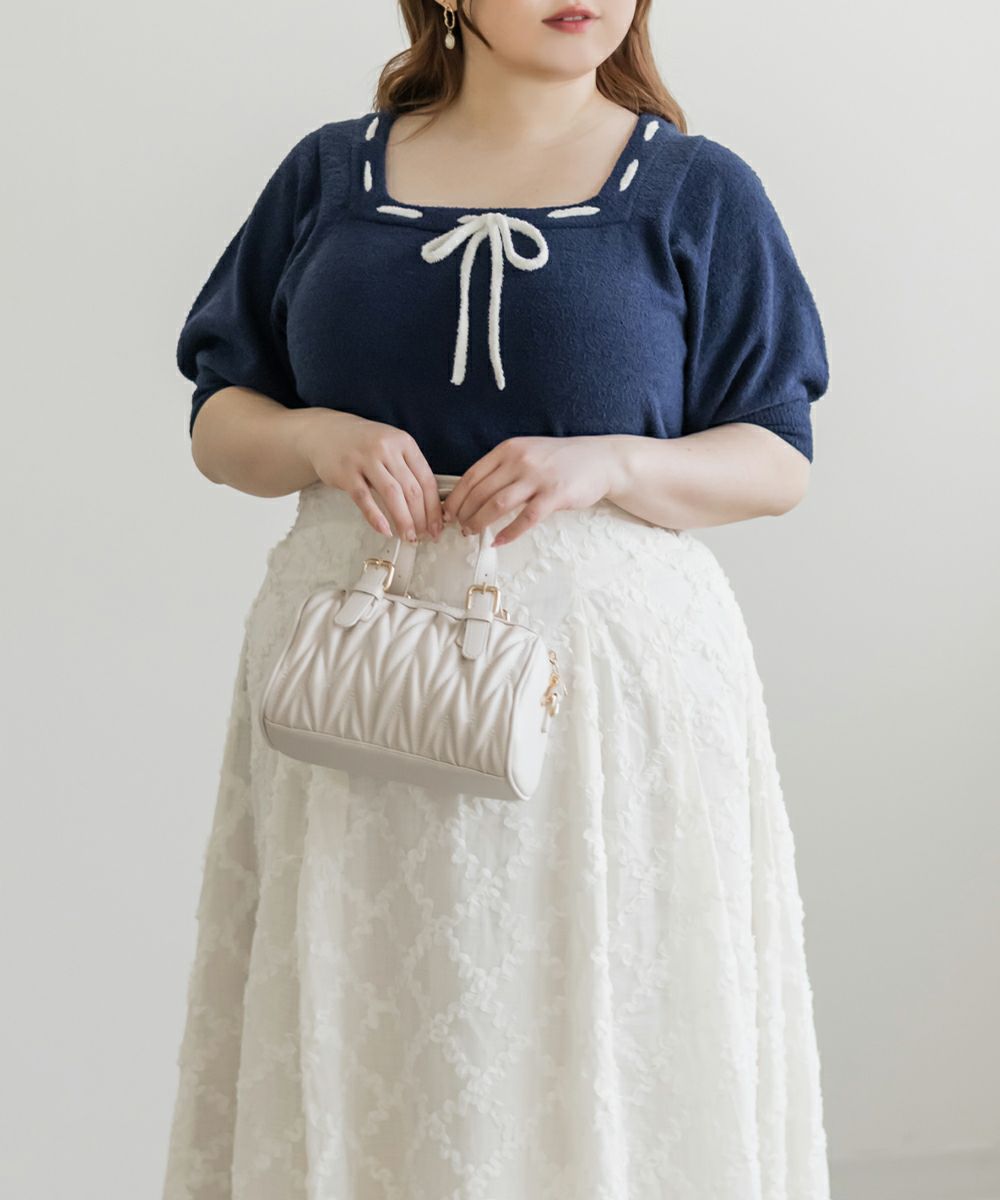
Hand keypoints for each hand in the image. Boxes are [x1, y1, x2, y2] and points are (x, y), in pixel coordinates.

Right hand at [298, 410, 443, 541]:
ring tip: (408, 537)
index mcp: (404, 443)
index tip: (437, 526)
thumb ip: (409, 469)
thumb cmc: (364, 444)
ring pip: (392, 494)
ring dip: (403, 520)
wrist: (327, 432)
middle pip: (412, 489)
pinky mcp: (346, 472)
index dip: (434, 507)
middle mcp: (387, 448)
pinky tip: (385, 530)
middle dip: (421, 517)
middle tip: (424, 536)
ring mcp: (365, 459)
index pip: (427, 479)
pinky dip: (376, 517)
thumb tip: (429, 507)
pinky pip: (364, 498)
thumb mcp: (392, 447)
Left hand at [441, 436, 623, 545]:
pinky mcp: (554, 496)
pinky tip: (498, 541)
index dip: (456, 497)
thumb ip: (504, 466)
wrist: (599, 459)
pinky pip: (525, 519)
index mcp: (509, 449)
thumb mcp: (528, 451)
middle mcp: (520, 461)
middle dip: (464, 513)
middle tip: (458, 527)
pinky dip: (508, 533)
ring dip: (479, 523)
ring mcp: (537, 478)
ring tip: (471, 533)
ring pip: (497, 505)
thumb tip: (475, 492)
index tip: (448, 511)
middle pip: (480, 492)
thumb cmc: (561, 459)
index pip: (472, 475)